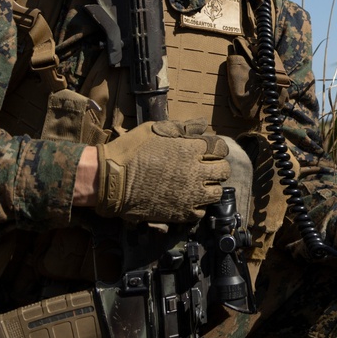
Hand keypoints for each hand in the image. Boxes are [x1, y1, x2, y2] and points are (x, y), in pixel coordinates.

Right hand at [95, 118, 228, 223]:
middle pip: (224, 171)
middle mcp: (196, 171)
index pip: (221, 148)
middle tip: (204, 169)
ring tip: (197, 185)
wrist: (112, 180)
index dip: (216, 149)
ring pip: (216, 192)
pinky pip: (201, 211)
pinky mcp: (181, 212)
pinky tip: (186, 200)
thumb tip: (203, 124)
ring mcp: (190, 194)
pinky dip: (197, 206)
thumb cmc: (131, 150)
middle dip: (217, 168)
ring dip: (209, 188)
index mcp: (192, 148)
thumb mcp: (156, 129)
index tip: (207, 152)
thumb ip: (182, 127)